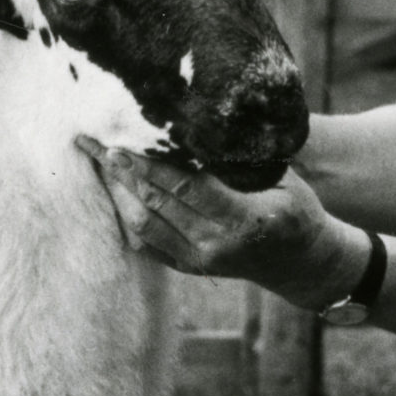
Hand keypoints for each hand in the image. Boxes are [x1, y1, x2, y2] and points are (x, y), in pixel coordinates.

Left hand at [77, 138, 367, 308]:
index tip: (120, 143)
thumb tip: (193, 127)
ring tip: (98, 160)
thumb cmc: (297, 208)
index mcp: (245, 219)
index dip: (150, 166)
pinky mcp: (189, 268)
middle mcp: (217, 245)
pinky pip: (146, 242)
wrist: (302, 262)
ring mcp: (200, 261)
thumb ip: (239, 162)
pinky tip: (114, 187)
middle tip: (93, 142)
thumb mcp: (282, 179)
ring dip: (117, 192)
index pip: (186, 188)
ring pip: (144, 225)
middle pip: (156, 205)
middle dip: (121, 173)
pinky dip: (127, 214)